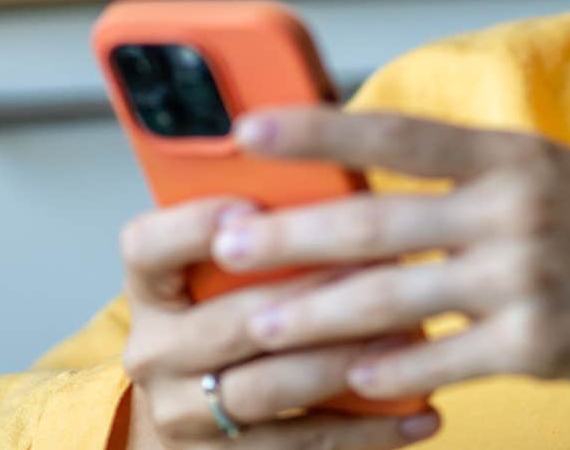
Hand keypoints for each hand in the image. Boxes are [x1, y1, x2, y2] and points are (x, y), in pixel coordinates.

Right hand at [119, 195, 443, 447]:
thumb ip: (271, 216)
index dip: (195, 226)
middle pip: (229, 322)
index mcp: (153, 284)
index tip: (252, 207)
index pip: (147, 245)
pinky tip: (422, 409)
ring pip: (268, 388)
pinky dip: (369, 429)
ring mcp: (185, 411)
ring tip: (411, 338)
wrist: (197, 403)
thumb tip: (341, 149)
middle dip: (313, 296)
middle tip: (383, 270)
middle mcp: (155, 349)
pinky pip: (301, 446)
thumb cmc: (235, 305)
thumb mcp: (234, 259)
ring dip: (344, 361)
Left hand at [210, 106, 569, 403]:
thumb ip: (462, 172)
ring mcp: (524, 278)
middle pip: (377, 223)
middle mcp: (515, 208)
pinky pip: (437, 360)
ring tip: (256, 326)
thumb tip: (359, 169)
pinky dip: (386, 372)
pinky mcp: (534, 342)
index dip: (319, 129)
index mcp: (512, 156)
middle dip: (289, 236)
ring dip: (314, 316)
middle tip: (226, 242)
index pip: (398, 135)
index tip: (250, 129)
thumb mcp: (544, 175)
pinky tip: (345, 377)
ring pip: (392, 300)